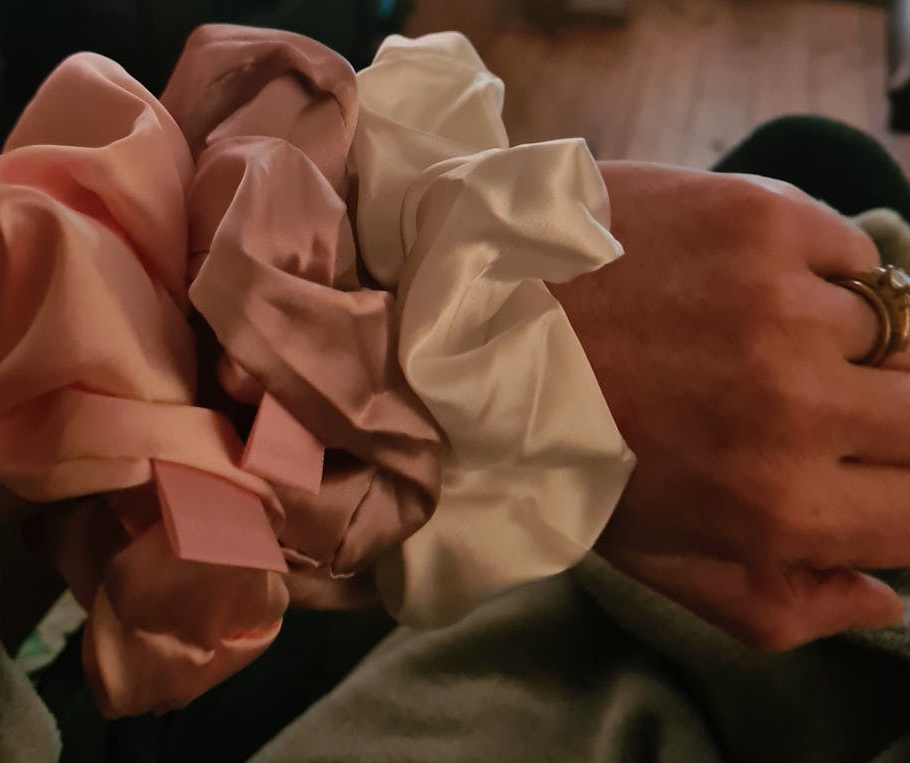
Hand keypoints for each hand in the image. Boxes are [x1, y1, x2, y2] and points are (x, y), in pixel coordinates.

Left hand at [549, 162, 908, 649]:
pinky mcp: (763, 217)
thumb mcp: (651, 561)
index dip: (904, 498)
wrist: (471, 321)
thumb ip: (776, 604)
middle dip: (888, 421)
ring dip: (844, 346)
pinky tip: (747, 286)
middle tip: (819, 407)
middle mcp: (799, 406)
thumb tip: (882, 598)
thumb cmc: (562, 450)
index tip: (870, 476)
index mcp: (776, 506)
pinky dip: (819, 276)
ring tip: (758, 341)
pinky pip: (853, 255)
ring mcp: (786, 301)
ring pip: (896, 333)